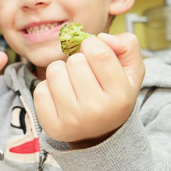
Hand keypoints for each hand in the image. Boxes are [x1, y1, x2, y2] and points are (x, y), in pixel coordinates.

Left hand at [33, 32, 144, 146]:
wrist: (99, 133)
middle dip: (77, 60)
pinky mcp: (52, 126)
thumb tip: (102, 38)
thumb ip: (127, 46)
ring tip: (71, 83)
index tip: (93, 51)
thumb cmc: (113, 94)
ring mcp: (72, 121)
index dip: (92, 44)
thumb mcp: (131, 70)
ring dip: (61, 72)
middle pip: (74, 61)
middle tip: (84, 74)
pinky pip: (40, 90)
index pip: (98, 53)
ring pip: (54, 72)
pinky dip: (48, 88)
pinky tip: (60, 97)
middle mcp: (97, 111)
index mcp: (120, 96)